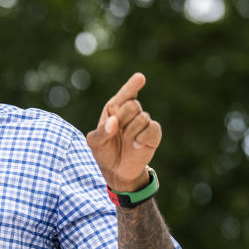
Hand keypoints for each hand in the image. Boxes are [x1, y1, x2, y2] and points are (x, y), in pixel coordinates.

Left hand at [86, 72, 161, 190]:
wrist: (116, 170)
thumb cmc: (104, 152)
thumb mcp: (95, 143)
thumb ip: (101, 132)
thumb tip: (113, 123)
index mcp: (114, 108)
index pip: (125, 93)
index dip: (132, 85)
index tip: (140, 78)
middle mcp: (130, 112)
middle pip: (132, 105)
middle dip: (123, 119)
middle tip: (117, 131)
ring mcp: (143, 122)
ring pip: (142, 117)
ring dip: (131, 132)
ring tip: (126, 141)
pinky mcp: (153, 133)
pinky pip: (153, 128)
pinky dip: (143, 136)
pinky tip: (136, 145)